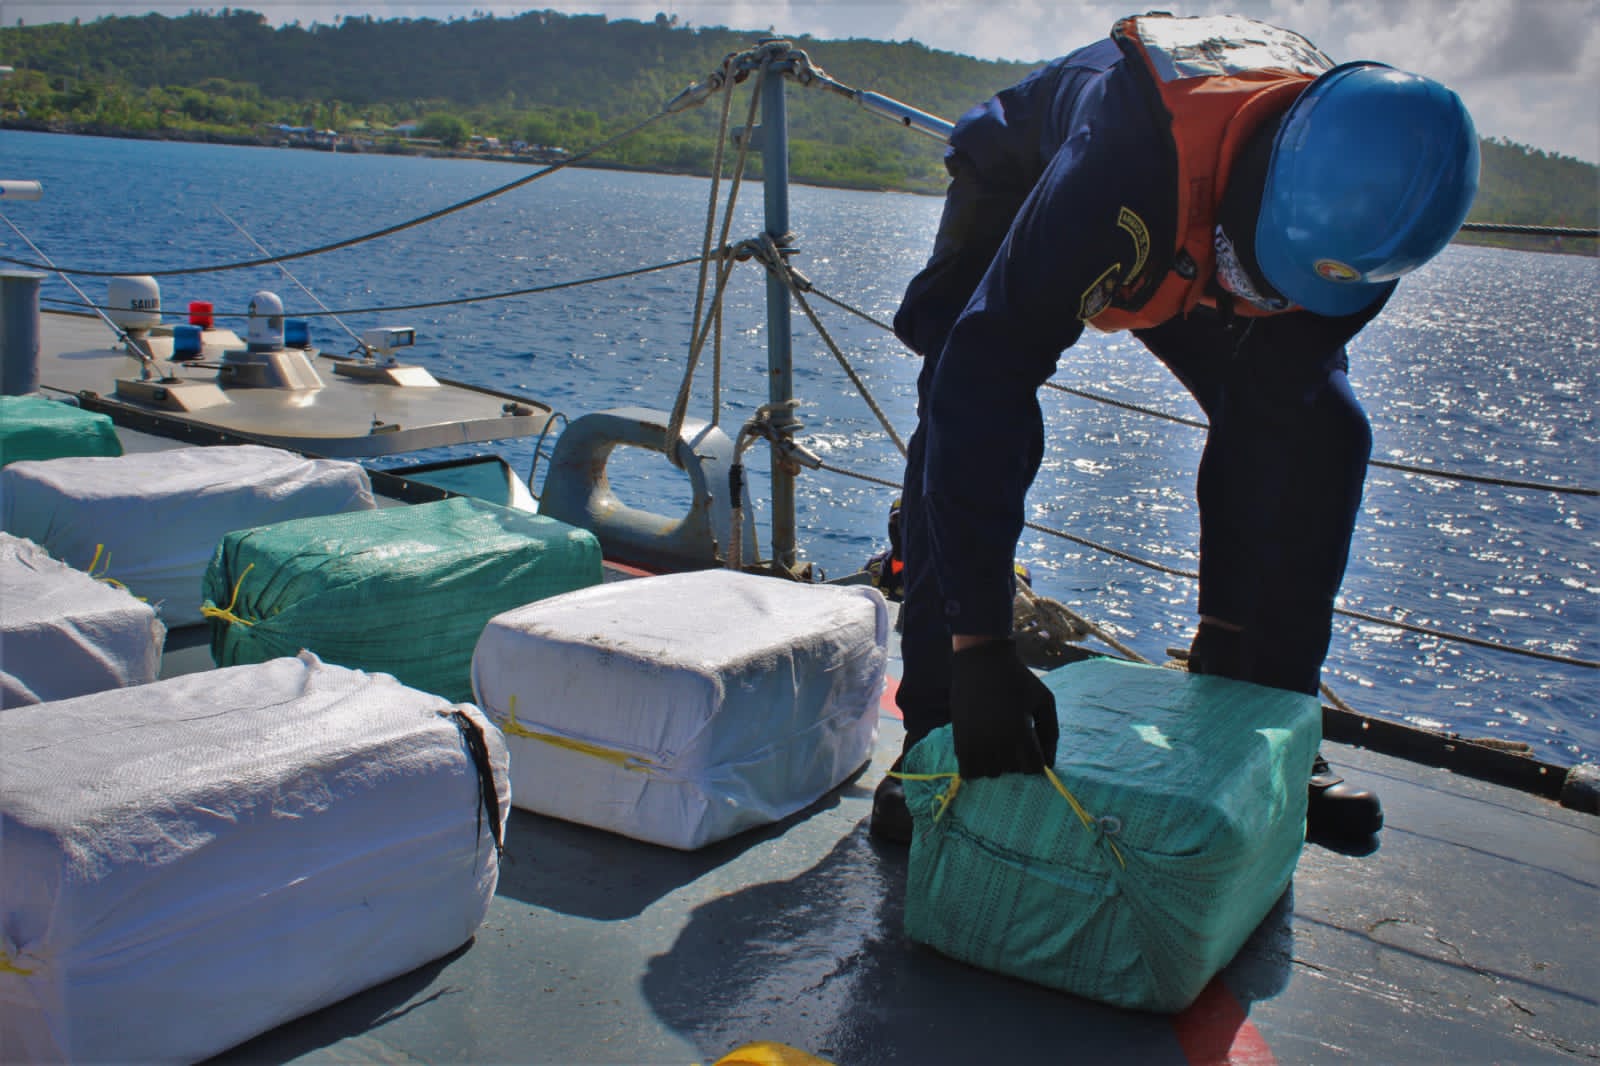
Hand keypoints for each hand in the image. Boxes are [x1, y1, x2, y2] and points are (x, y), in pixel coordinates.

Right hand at [948, 638, 1058, 777]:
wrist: (981, 660)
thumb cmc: (1018, 679)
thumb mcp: (1044, 700)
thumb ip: (1051, 733)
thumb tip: (1050, 764)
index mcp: (1020, 732)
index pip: (1034, 769)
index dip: (1038, 760)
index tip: (1034, 747)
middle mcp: (996, 741)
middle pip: (1013, 771)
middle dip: (1018, 759)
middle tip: (1015, 740)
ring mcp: (975, 742)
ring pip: (991, 773)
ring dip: (997, 764)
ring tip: (999, 744)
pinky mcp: (959, 739)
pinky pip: (968, 771)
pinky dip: (977, 765)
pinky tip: (983, 748)